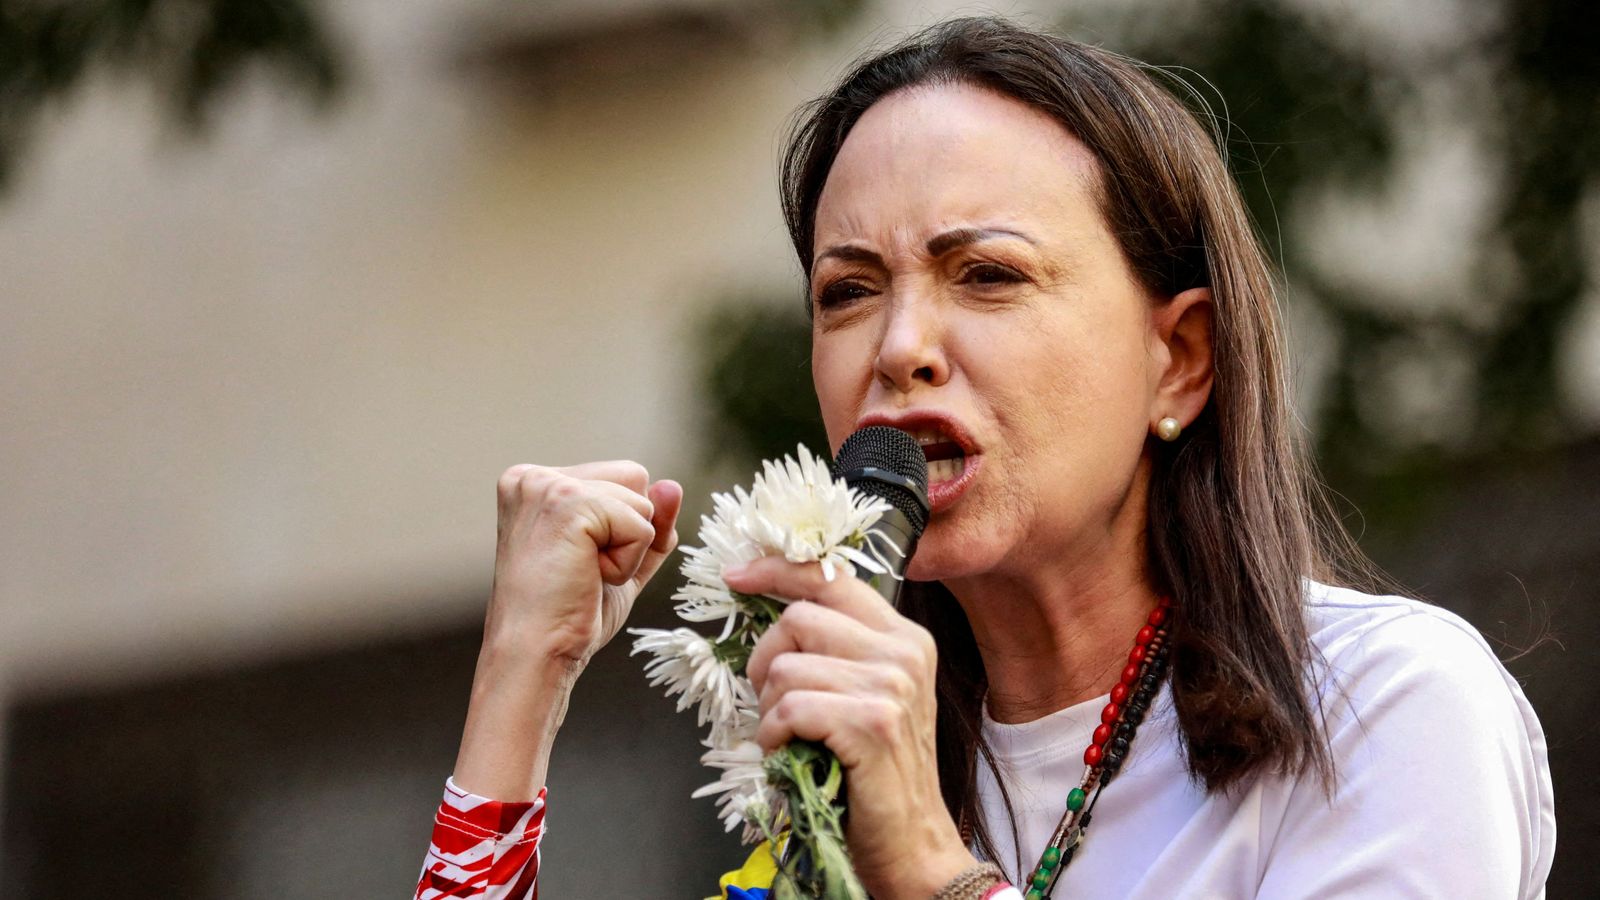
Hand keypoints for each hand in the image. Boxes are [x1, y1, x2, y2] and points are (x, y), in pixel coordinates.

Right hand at [454, 461, 681, 800]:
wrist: (536, 655)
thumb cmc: (567, 615)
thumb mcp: (619, 559)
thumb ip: (648, 522)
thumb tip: (671, 485)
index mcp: (536, 482)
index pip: (623, 477)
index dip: (624, 526)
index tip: (579, 562)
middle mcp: (534, 476)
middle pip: (635, 478)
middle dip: (629, 532)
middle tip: (582, 570)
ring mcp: (547, 486)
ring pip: (643, 501)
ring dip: (629, 550)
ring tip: (583, 574)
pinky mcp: (568, 504)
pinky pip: (642, 526)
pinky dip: (628, 563)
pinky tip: (587, 578)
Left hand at [729, 558, 976, 899]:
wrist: (911, 840)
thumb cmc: (876, 771)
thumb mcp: (870, 693)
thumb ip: (839, 648)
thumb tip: (775, 610)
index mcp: (903, 636)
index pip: (831, 577)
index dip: (777, 572)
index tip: (737, 576)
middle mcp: (903, 651)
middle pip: (797, 620)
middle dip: (767, 661)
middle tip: (775, 702)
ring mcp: (891, 685)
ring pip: (785, 668)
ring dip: (770, 709)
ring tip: (794, 737)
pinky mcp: (872, 722)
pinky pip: (788, 709)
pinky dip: (774, 736)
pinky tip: (791, 753)